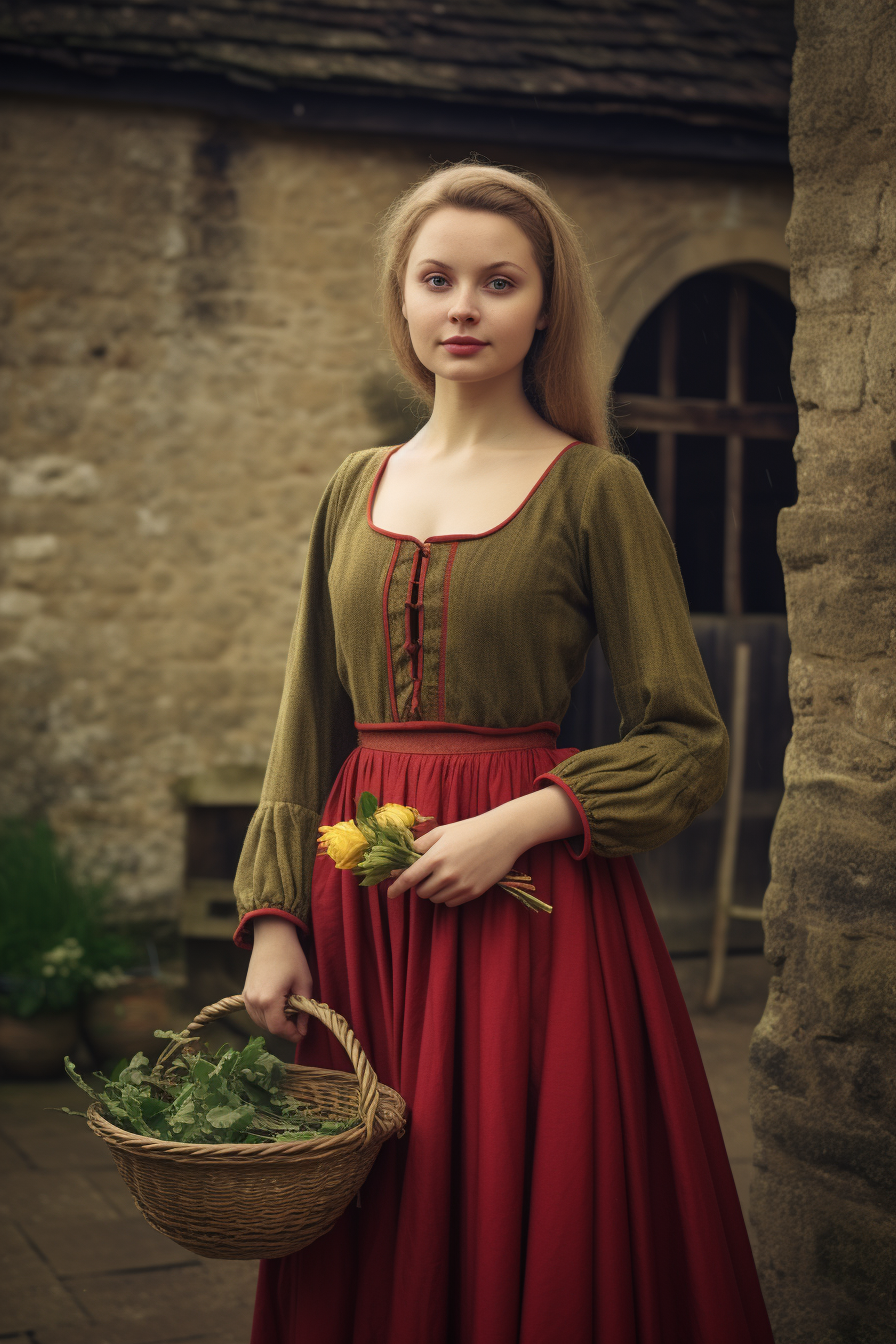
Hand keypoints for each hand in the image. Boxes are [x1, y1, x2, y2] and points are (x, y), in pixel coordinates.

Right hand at [242, 916, 312, 1043]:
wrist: (272, 937)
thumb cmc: (291, 957)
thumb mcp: (304, 983)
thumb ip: (304, 1010)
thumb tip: (302, 1029)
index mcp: (268, 999)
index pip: (278, 1028)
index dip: (292, 1034)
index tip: (303, 1033)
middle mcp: (254, 1001)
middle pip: (269, 1028)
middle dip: (286, 1029)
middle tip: (300, 1022)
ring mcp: (247, 997)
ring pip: (261, 1022)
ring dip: (276, 1023)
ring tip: (291, 1011)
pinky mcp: (245, 993)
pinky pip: (255, 1013)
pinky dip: (267, 1015)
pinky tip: (279, 1006)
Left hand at [385, 784, 582, 908]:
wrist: (502, 834)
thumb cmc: (470, 829)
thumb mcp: (442, 831)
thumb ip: (421, 845)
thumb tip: (405, 857)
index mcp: (435, 858)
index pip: (409, 879)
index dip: (396, 888)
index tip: (389, 894)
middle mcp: (446, 875)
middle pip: (422, 892)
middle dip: (421, 885)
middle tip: (429, 873)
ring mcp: (461, 886)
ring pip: (437, 899)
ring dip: (435, 891)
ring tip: (445, 875)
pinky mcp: (474, 892)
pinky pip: (452, 903)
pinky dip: (449, 896)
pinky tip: (456, 882)